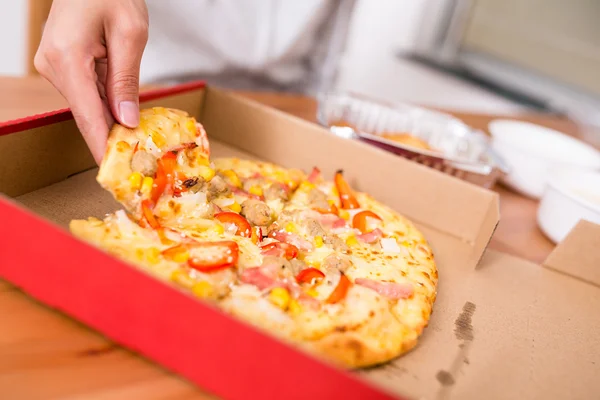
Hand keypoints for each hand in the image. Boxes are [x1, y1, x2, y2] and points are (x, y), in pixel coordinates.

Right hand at [35, 0, 148, 163]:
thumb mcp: (131, 33)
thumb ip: (126, 80)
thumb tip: (125, 120)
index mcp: (68, 58)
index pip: (88, 116)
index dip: (102, 146)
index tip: (115, 172)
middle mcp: (53, 65)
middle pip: (87, 113)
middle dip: (112, 137)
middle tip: (137, 163)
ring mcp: (54, 65)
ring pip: (88, 104)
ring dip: (111, 120)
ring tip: (137, 141)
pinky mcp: (61, 63)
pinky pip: (86, 92)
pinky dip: (106, 104)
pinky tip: (124, 115)